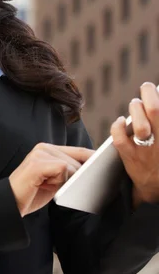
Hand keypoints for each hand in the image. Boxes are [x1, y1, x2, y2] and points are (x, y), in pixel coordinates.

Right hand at [9, 143, 93, 216]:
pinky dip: (61, 180)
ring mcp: (40, 154)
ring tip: (50, 186)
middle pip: (77, 159)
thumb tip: (92, 172)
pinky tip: (48, 186)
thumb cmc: (33, 193)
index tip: (106, 165)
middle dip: (80, 175)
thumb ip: (69, 172)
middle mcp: (44, 148)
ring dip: (67, 180)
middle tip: (70, 186)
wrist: (11, 203)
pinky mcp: (37, 164)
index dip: (93, 158)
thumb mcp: (55, 181)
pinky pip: (62, 169)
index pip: (79, 151)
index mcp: (49, 149)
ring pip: (70, 165)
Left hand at [111, 82, 158, 206]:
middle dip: (149, 94)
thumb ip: (157, 122)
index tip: (153, 86)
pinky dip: (117, 126)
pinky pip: (119, 138)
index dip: (156, 94)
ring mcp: (146, 150)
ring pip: (139, 123)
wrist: (157, 187)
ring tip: (135, 104)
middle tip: (146, 88)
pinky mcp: (131, 157)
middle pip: (155, 110)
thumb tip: (152, 102)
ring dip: (136, 109)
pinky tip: (120, 121)